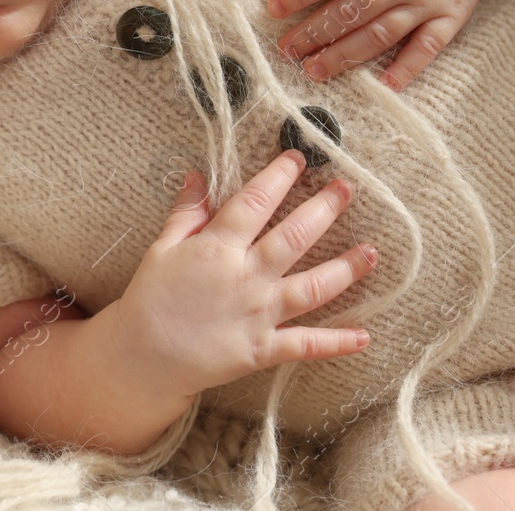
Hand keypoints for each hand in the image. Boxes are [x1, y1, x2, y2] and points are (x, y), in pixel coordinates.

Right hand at [99, 149, 376, 400]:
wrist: (143, 357)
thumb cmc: (150, 298)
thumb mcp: (162, 247)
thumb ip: (187, 212)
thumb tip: (199, 174)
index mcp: (217, 247)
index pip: (255, 203)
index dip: (279, 177)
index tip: (298, 158)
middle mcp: (245, 277)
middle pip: (294, 237)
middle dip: (324, 210)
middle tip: (347, 189)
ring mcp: (258, 314)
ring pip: (312, 288)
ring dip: (345, 270)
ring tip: (372, 252)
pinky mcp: (263, 349)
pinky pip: (305, 344)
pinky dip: (336, 342)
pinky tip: (364, 336)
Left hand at [264, 0, 505, 90]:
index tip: (274, 8)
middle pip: (352, 9)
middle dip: (315, 32)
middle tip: (285, 50)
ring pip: (382, 34)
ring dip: (346, 55)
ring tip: (315, 70)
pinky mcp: (453, 15)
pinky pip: (428, 47)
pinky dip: (408, 68)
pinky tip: (384, 85)